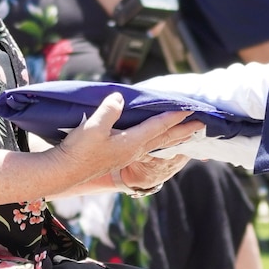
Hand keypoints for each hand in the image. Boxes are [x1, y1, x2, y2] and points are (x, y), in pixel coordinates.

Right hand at [50, 94, 201, 192]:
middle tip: (202, 125)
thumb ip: (109, 110)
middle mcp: (134, 150)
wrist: (66, 171)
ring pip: (158, 144)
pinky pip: (147, 147)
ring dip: (174, 137)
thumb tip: (119, 98)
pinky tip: (158, 141)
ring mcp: (128, 154)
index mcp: (132, 142)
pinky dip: (159, 141)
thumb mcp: (93, 127)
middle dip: (184, 131)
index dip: (174, 116)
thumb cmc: (79, 150)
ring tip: (187, 133)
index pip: (158, 127)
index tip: (190, 109)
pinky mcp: (120, 156)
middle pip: (165, 139)